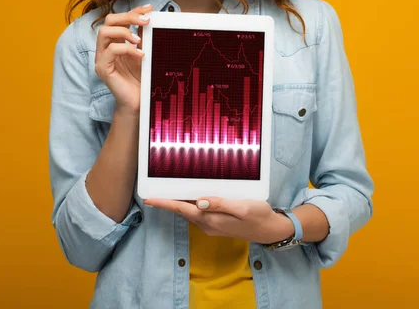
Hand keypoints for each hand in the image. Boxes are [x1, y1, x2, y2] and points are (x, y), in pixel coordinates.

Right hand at [94, 4, 152, 114]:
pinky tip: (140, 55)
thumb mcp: (145, 53)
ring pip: (104, 32)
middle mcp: (105, 48)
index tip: (150, 8)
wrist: (139, 102)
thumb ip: (143, 38)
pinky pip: (110, 51)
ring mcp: (101, 58)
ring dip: (124, 32)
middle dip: (128, 16)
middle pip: (108, 20)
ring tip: (139, 40)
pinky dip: (126, 49)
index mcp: (115, 42)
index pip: (119, 19)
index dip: (133, 11)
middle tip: (145, 21)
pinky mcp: (102, 69)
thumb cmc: (142, 79)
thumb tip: (150, 17)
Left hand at [144, 197, 294, 243]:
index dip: (164, 203)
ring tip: (171, 189)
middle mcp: (208, 224)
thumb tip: (198, 202)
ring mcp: (213, 225)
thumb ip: (220, 204)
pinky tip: (194, 195)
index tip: (148, 200)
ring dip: (180, 202)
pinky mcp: (219, 223)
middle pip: (183, 211)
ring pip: (190, 212)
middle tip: (157, 188)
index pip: (182, 209)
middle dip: (169, 201)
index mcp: (211, 219)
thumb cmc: (258, 216)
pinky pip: (199, 213)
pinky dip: (192, 203)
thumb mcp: (242, 207)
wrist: (270, 230)